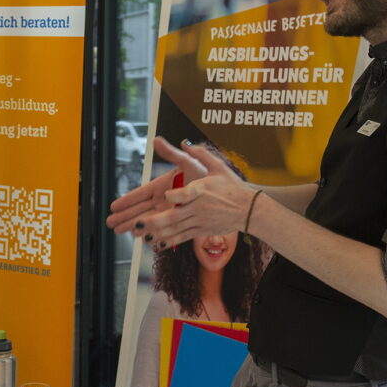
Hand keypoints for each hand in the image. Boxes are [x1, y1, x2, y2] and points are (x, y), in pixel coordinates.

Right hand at [107, 137, 223, 233]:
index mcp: (163, 186)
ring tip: (121, 232)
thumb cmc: (208, 177)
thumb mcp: (190, 163)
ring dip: (135, 227)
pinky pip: (163, 231)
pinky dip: (153, 235)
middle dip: (125, 217)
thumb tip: (156, 139)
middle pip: (140, 210)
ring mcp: (170, 212)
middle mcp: (164, 200)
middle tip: (110, 223)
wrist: (227, 195)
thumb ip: (172, 153)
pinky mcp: (179, 223)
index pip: (141, 194)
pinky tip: (143, 240)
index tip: (114, 206)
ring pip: (149, 222)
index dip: (127, 201)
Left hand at [136, 143, 260, 248]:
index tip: (166, 195)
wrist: (248, 209)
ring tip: (141, 236)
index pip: (187, 193)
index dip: (176, 195)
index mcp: (202, 190)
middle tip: (139, 223)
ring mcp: (199, 221)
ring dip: (157, 233)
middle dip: (155, 221)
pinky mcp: (201, 230)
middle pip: (174, 216)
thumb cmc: (232, 186)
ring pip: (175, 229)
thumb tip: (184, 142)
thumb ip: (200, 154)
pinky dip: (169, 241)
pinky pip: (182, 236)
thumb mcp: (218, 166)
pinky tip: (156, 244)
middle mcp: (198, 207)